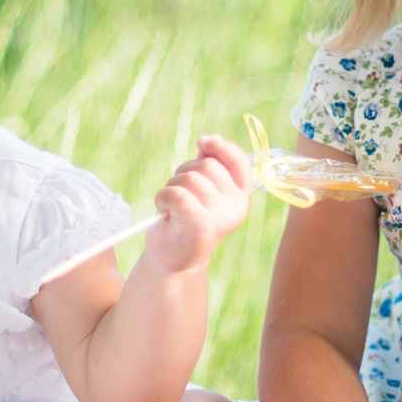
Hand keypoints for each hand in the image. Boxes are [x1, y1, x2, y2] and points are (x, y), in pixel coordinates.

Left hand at [141, 134, 253, 273]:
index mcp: (240, 197)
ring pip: (190, 178)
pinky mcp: (201, 223)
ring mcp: (220, 215)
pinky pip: (176, 193)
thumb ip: (208, 167)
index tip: (203, 140)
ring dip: (171, 187)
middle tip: (178, 196)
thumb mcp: (200, 192)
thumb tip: (208, 141)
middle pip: (207, 165)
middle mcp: (236, 206)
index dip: (222, 147)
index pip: (240, 162)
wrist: (173, 261)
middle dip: (184, 172)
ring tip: (172, 208)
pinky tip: (165, 213)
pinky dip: (162, 198)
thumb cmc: (184, 222)